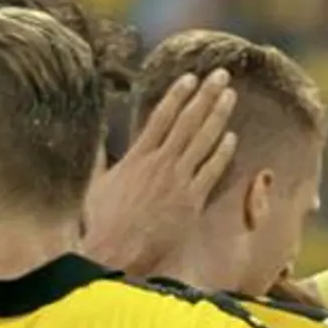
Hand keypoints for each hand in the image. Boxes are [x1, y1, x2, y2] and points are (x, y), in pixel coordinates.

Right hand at [84, 70, 238, 270]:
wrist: (114, 252)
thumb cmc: (101, 223)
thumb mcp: (95, 184)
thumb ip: (99, 157)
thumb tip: (96, 135)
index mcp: (137, 157)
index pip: (161, 117)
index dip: (178, 95)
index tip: (190, 78)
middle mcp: (160, 163)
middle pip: (188, 122)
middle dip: (205, 95)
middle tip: (221, 75)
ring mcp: (177, 181)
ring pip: (203, 141)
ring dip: (218, 116)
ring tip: (230, 96)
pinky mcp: (190, 202)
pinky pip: (210, 171)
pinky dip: (221, 153)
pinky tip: (232, 138)